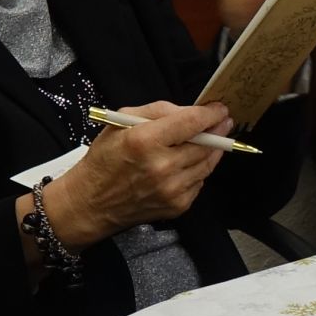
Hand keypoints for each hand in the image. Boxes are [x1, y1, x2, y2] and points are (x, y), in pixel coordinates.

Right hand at [44, 98, 233, 244]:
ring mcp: (172, 189)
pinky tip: (188, 163)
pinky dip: (198, 170)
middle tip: (223, 122)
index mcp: (145, 141)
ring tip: (210, 140)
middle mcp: (162, 166)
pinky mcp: (177, 206)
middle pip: (205, 144)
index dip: (211, 114)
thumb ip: (158, 111)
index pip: (191, 123)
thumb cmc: (104, 159)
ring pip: (207, 164)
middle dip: (218, 130)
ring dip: (212, 150)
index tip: (220, 109)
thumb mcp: (121, 122)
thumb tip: (190, 111)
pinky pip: (199, 181)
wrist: (91, 203)